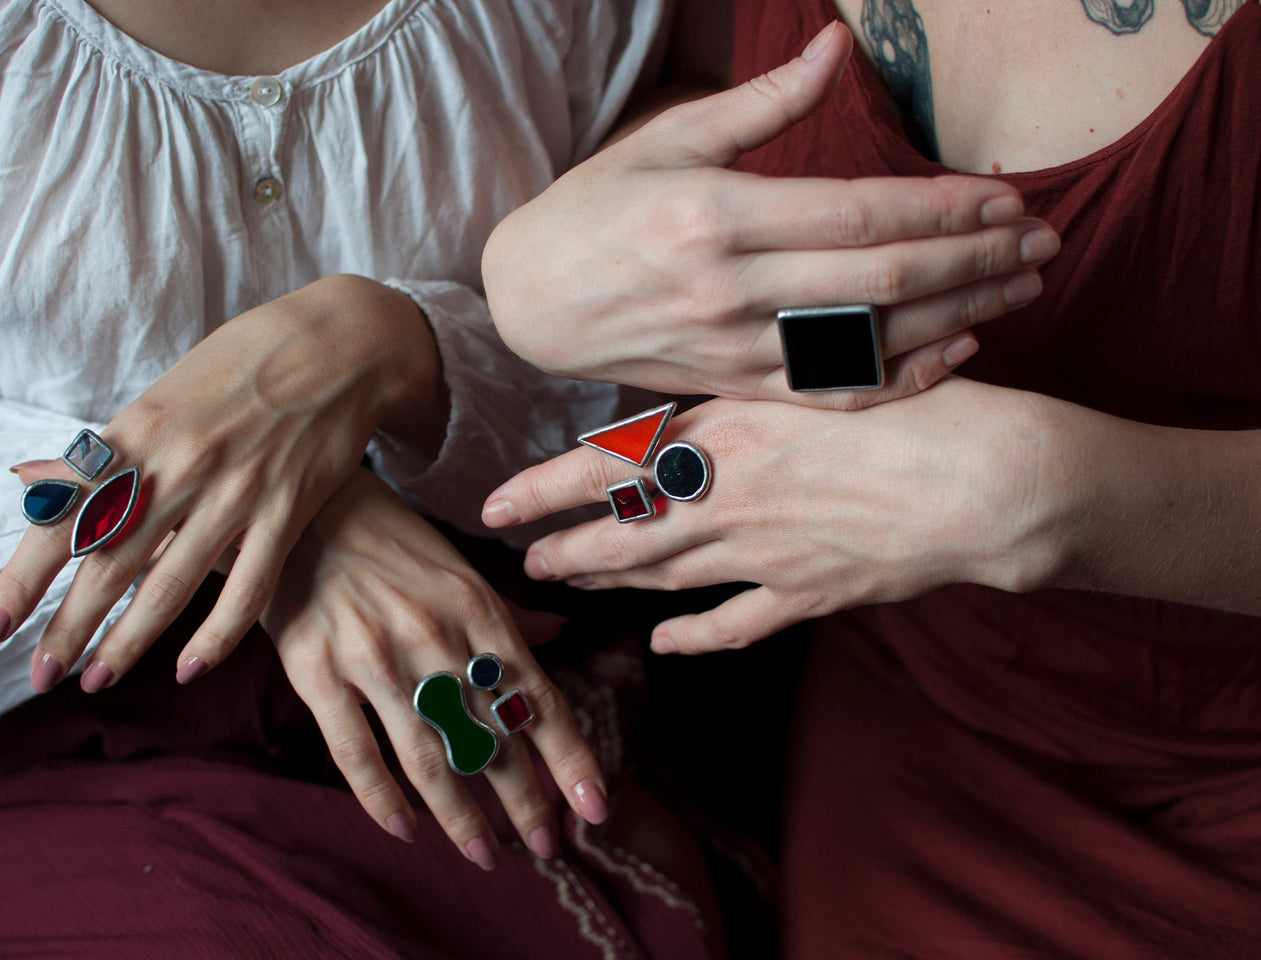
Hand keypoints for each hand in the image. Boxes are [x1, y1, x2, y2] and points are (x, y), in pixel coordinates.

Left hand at [0, 275, 446, 692]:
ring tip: (96, 680)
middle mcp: (180, 465)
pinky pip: (249, 587)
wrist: (340, 341)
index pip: (64, 518)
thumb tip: (37, 483)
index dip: (22, 580)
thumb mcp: (164, 393)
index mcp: (139, 431)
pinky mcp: (289, 510)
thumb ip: (109, 450)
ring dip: (127, 643)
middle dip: (67, 628)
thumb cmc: (245, 361)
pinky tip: (189, 668)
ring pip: (170, 586)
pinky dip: (217, 635)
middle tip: (39, 676)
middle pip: (108, 564)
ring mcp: (237, 491)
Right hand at [262, 469, 607, 866]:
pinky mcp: (317, 672)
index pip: (537, 697)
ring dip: (461, 817)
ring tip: (483, 855)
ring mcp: (374, 657)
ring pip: (430, 757)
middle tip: (545, 849)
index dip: (569, 758)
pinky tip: (404, 830)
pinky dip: (381, 798)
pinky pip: (356, 751)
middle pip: (491, 738)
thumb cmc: (387, 540)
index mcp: (476, 610)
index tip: (594, 809)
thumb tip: (560, 635)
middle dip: (524, 802)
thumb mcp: (456, 568)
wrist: (299, 508)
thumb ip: (507, 614)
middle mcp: (434, 637)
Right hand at [481, 21, 1059, 408]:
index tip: (1007, 199)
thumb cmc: (593, 212)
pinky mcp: (731, 386)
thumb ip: (760, 103)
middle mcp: (729, 288)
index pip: (856, 213)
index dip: (943, 207)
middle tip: (1044, 243)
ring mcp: (731, 347)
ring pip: (867, 338)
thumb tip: (836, 44)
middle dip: (974, 259)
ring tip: (1021, 291)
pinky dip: (898, 377)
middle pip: (880, 278)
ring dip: (957, 316)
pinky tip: (956, 354)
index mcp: (715, 215)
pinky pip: (830, 391)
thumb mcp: (666, 141)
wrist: (529, 304)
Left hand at [484, 382, 1065, 652]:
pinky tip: (666, 645)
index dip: (544, 490)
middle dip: (565, 548)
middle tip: (524, 562)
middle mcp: (728, 496)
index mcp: (726, 433)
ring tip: (573, 585)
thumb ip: (745, 397)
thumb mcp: (812, 375)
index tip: (495, 504)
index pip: (607, 465)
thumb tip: (690, 405)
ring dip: (612, 582)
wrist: (985, 477)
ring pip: (664, 574)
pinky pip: (735, 622)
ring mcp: (763, 552)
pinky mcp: (806, 593)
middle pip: (623, 530)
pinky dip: (696, 636)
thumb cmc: (911, 402)